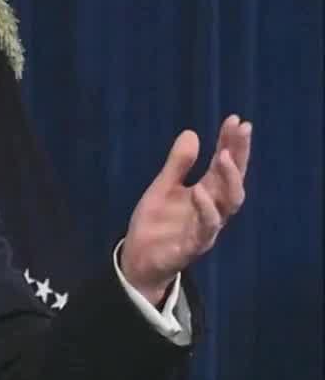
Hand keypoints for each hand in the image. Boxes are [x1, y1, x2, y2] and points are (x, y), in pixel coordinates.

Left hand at [122, 114, 251, 303]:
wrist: (138, 259)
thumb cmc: (156, 224)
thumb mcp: (162, 187)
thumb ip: (177, 164)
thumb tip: (192, 133)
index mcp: (207, 193)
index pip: (225, 164)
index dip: (232, 143)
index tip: (236, 120)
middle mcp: (213, 209)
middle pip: (234, 179)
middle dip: (239, 154)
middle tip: (241, 129)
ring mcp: (206, 228)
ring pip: (229, 204)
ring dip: (229, 179)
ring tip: (223, 155)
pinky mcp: (193, 246)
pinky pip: (206, 228)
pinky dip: (205, 209)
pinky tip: (198, 191)